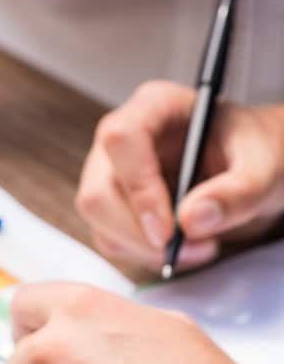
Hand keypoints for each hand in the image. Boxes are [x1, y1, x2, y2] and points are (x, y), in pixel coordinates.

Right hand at [76, 81, 283, 273]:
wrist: (253, 168)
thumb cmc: (256, 152)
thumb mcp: (265, 167)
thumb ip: (238, 191)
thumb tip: (192, 219)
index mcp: (154, 107)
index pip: (122, 140)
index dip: (139, 189)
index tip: (168, 231)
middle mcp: (122, 140)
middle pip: (98, 192)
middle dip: (139, 233)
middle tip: (187, 250)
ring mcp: (111, 173)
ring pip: (99, 221)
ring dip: (143, 249)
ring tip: (197, 249)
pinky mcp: (112, 205)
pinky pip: (109, 239)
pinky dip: (142, 255)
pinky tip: (182, 249)